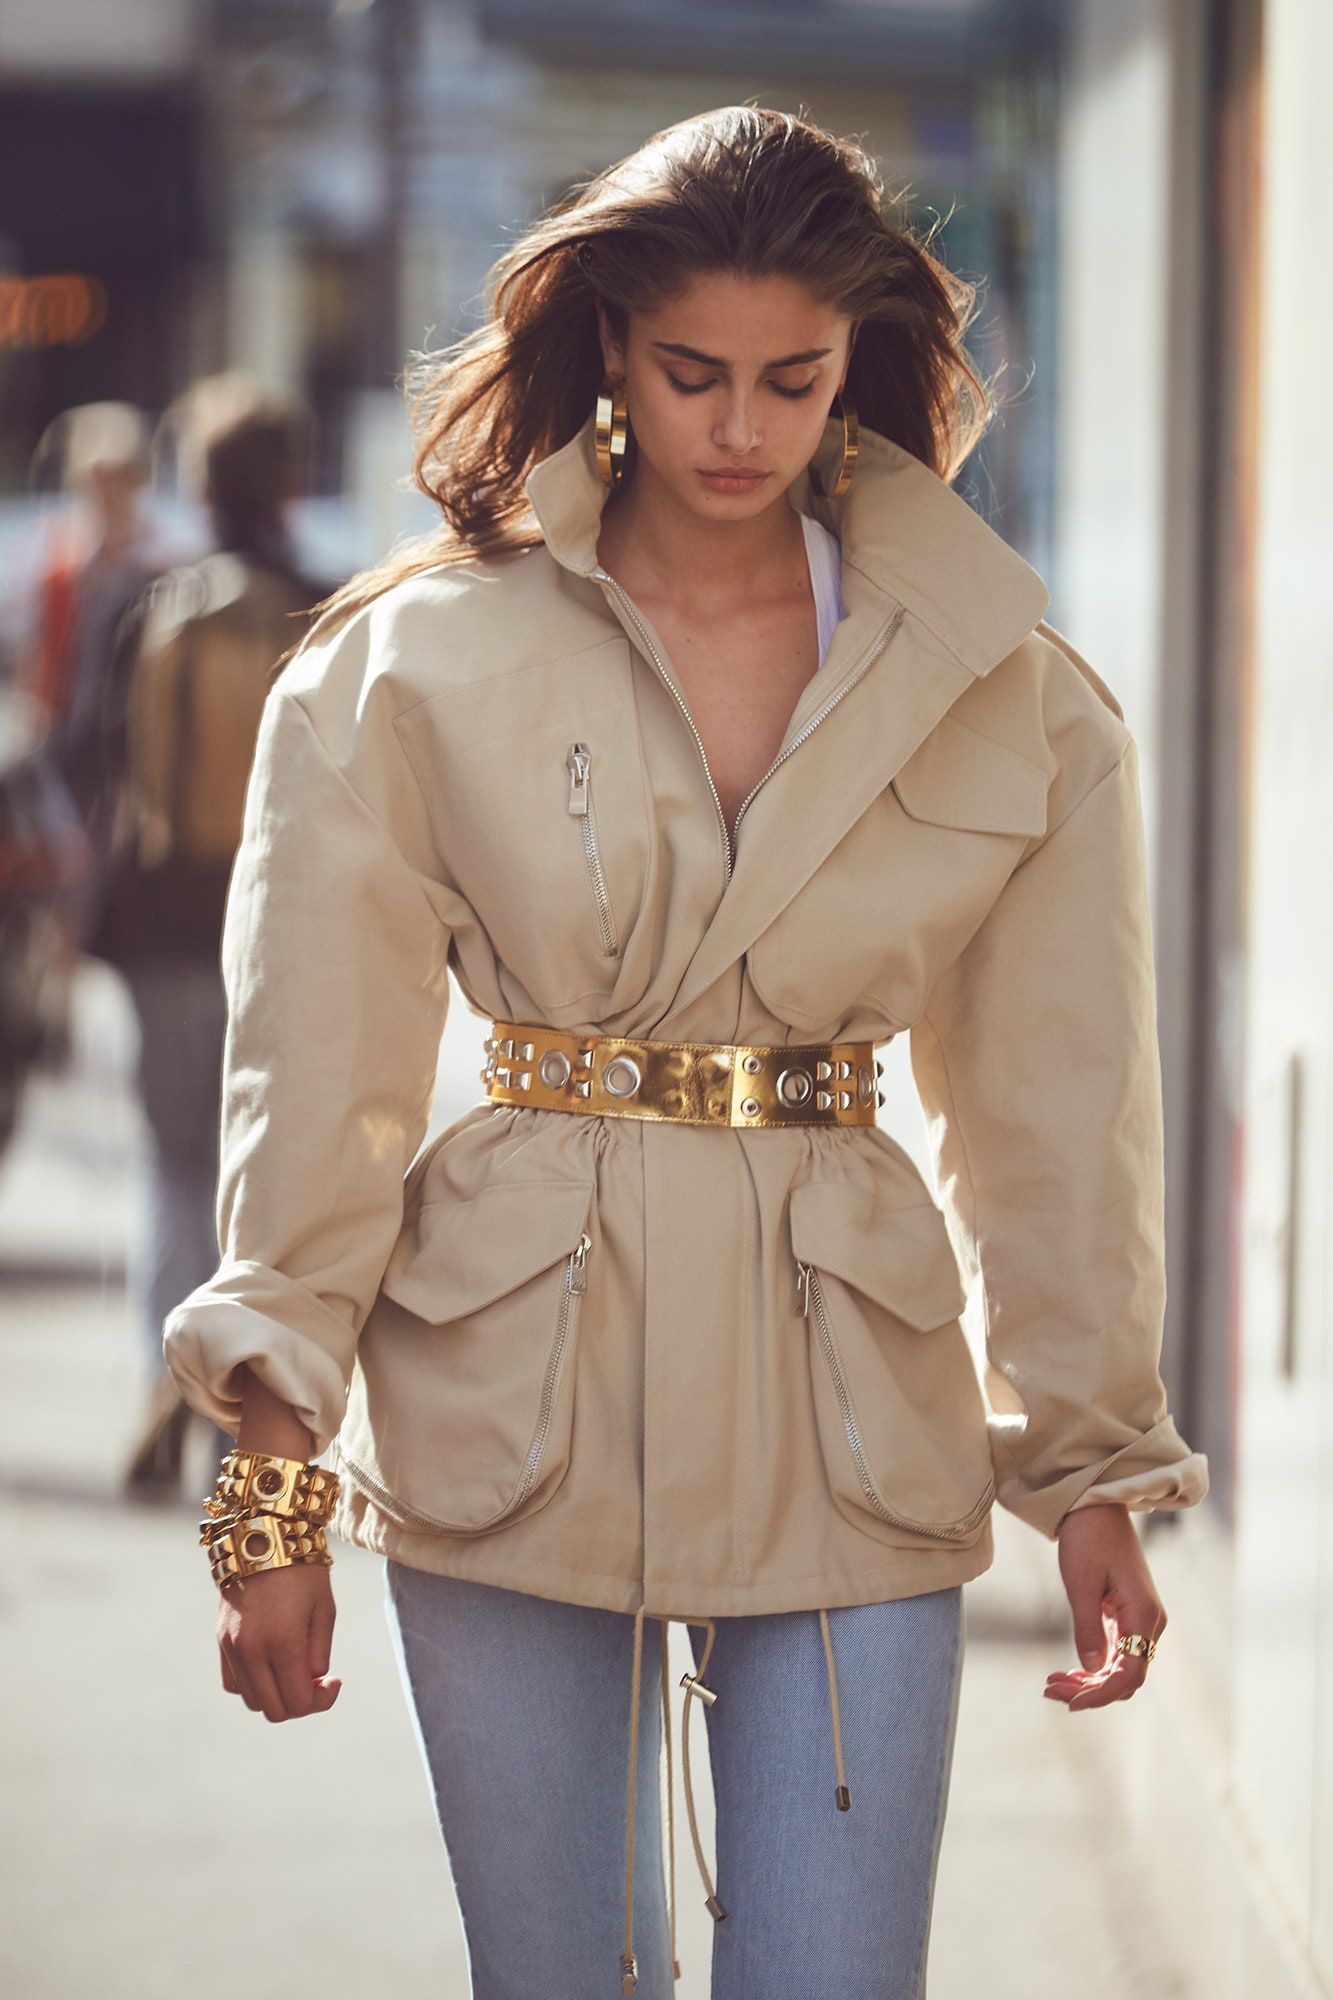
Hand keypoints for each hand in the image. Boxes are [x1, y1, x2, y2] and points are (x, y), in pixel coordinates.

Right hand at [217, 1560, 340, 1721]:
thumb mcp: (325, 1611)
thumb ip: (318, 1655)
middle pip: (274, 1710)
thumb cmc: (303, 1572)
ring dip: (275, 1695)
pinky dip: (253, 1684)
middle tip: (314, 1681)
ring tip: (293, 1670)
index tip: (334, 1681)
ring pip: (252, 1700)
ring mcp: (232, 1647)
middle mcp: (252, 1650)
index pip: (299, 1704)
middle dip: (299, 1704)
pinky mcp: (220, 1640)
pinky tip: (271, 1664)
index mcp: (283, 1643)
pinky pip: (234, 1683)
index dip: (322, 1701)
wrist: (264, 1537)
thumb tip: (311, 1684)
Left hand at [1044, 1502, 1164, 1711]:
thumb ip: (1088, 1629)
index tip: (1071, 1702)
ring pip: (1119, 1667)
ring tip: (1052, 1685)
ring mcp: (1141, 1618)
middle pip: (1125, 1676)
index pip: (1129, 1675)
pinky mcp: (1128, 1613)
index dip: (1101, 1695)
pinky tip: (1069, 1671)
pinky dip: (1094, 1665)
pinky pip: (1116, 1651)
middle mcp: (1150, 1622)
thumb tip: (1092, 1670)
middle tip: (1050, 1690)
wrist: (1095, 1506)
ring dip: (1089, 1681)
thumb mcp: (1081, 1584)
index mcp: (1144, 1615)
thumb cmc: (1088, 1538)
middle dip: (1089, 1691)